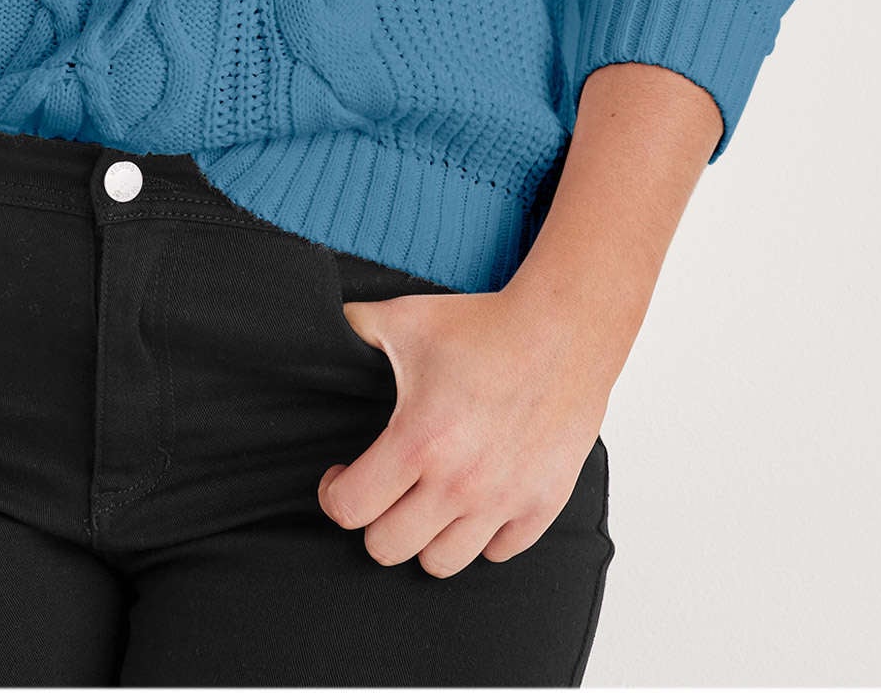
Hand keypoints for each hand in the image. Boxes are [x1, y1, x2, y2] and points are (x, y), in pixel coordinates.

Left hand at [316, 281, 613, 578]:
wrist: (563, 330)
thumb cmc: (484, 325)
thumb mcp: (405, 318)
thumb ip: (354, 327)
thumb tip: (317, 327)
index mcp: (417, 442)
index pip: (350, 510)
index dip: (333, 494)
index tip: (340, 475)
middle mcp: (458, 484)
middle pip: (388, 549)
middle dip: (374, 521)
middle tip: (381, 491)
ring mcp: (503, 501)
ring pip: (443, 563)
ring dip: (425, 537)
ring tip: (424, 503)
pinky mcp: (541, 505)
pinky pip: (499, 553)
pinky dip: (482, 536)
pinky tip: (473, 500)